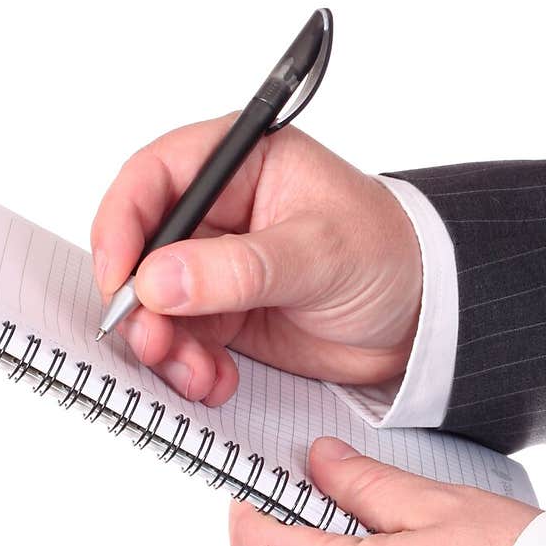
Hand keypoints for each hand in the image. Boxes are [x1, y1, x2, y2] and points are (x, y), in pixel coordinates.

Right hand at [90, 115, 421, 406]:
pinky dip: (190, 367)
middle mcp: (220, 211)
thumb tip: (157, 280)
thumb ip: (238, 269)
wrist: (426, 317)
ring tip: (196, 373)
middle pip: (143, 249)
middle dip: (141, 303)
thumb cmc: (391, 255)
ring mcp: (217, 266)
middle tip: (154, 341)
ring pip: (156, 304)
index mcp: (241, 164)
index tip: (119, 277)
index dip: (123, 224)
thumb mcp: (318, 255)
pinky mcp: (225, 314)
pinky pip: (183, 341)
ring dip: (165, 345)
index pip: (156, 178)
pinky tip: (216, 381)